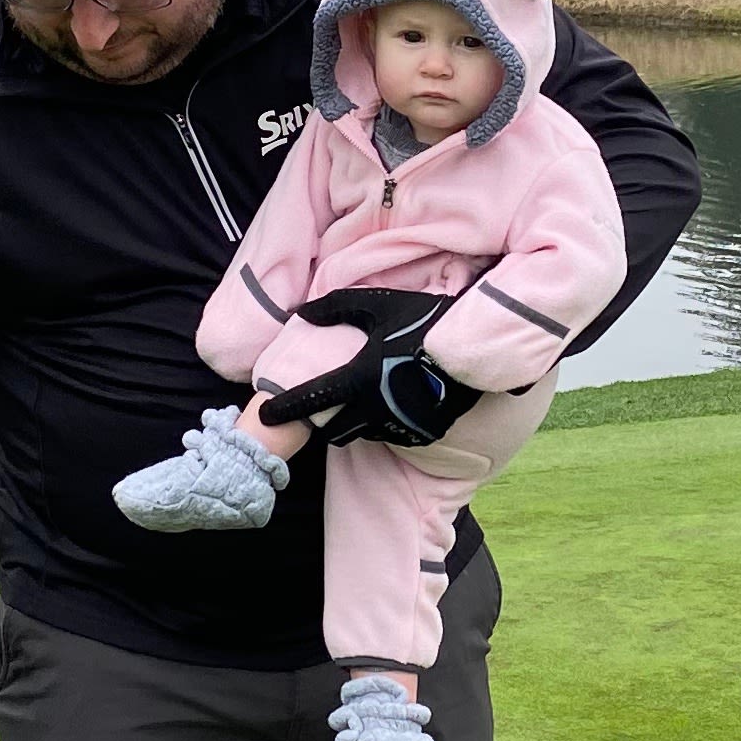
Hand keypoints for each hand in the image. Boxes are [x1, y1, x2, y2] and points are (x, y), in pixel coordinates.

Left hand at [252, 287, 484, 449]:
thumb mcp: (381, 305)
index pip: (310, 399)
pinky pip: (391, 435)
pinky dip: (385, 425)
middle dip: (324, 423)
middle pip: (335, 430)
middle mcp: (373, 409)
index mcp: (359, 378)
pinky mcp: (418, 435)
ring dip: (355, 423)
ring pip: (363, 434)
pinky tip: (392, 407)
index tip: (265, 415)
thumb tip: (303, 313)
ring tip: (359, 407)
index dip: (284, 408)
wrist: (475, 352)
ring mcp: (397, 426)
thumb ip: (338, 307)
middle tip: (323, 412)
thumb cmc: (425, 323)